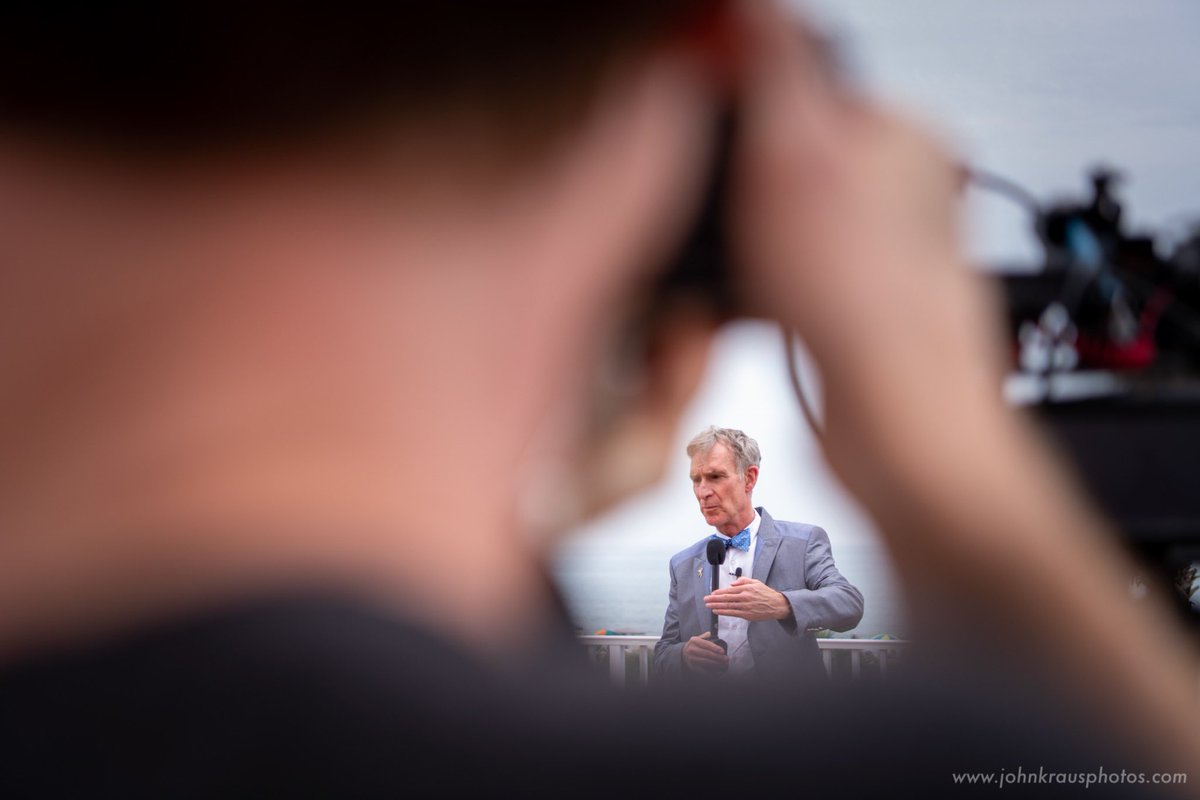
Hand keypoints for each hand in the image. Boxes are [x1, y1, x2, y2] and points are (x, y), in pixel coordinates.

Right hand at [682, 632, 728, 672]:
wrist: (684, 654)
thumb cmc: (695, 646)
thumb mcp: (698, 638)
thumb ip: (706, 636)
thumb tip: (713, 635)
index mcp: (694, 641)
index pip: (706, 644)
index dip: (715, 648)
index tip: (722, 651)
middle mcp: (692, 650)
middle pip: (707, 654)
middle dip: (718, 657)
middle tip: (726, 659)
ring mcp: (692, 659)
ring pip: (706, 663)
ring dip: (717, 665)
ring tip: (724, 665)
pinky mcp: (694, 667)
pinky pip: (704, 671)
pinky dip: (713, 672)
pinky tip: (719, 671)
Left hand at [705, 577, 790, 621]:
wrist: (776, 605)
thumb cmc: (766, 594)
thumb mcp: (756, 582)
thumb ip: (743, 580)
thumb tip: (732, 583)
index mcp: (746, 588)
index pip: (729, 590)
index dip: (719, 592)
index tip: (712, 593)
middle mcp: (744, 597)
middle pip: (726, 598)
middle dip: (714, 599)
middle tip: (706, 599)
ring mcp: (745, 606)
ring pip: (728, 606)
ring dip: (716, 606)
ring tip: (708, 606)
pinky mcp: (747, 615)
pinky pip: (733, 613)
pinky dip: (724, 612)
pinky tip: (717, 611)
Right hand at [730, 1, 1005, 491]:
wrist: (900, 430)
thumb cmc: (868, 306)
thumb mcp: (792, 150)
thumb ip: (771, 65)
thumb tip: (746, 7)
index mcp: (901, 131)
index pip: (796, 84)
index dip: (734, 120)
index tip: (709, 158)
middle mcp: (899, 188)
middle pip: (776, 159)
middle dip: (734, 195)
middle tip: (726, 229)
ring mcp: (879, 252)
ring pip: (773, 224)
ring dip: (737, 249)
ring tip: (738, 276)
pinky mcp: (854, 307)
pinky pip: (780, 281)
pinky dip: (752, 293)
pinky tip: (748, 312)